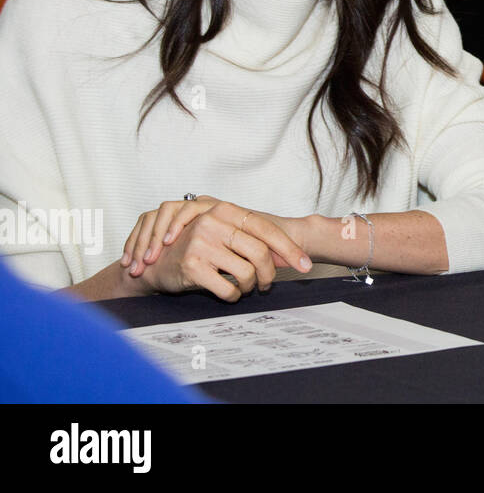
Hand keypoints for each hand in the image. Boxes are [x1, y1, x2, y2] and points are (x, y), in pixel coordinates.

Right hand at [122, 196, 311, 301]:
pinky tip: (228, 293)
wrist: (155, 263)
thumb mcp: (224, 235)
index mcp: (226, 211)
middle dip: (269, 275)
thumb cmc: (195, 249)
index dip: (290, 249)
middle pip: (261, 253)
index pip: (267, 230)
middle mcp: (213, 222)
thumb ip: (254, 240)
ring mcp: (202, 243)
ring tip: (243, 288)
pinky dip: (233, 296)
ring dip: (249, 287)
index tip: (306, 265)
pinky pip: (228, 289)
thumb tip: (293, 255)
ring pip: (247, 273)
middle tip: (266, 285)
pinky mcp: (192, 266)